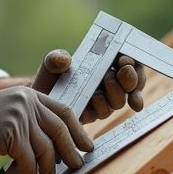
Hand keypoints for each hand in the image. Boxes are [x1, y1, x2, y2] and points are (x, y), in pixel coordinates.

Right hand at [0, 87, 93, 173]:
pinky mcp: (10, 134)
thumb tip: (56, 147)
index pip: (63, 111)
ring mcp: (19, 117)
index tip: (86, 145)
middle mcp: (28, 103)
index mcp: (30, 95)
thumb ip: (32, 123)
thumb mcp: (9, 113)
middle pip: (60, 130)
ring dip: (49, 167)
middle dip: (71, 151)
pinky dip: (30, 172)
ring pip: (46, 148)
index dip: (78, 130)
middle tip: (77, 165)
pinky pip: (29, 159)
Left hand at [30, 49, 146, 124]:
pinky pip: (103, 113)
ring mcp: (103, 102)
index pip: (131, 66)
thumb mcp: (52, 62)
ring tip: (106, 80)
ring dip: (117, 90)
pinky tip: (97, 98)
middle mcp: (110, 86)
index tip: (127, 61)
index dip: (134, 65)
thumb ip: (57, 58)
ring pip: (119, 101)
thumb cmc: (51, 77)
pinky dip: (102, 105)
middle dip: (131, 78)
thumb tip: (64, 60)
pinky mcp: (92, 115)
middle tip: (125, 70)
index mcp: (108, 67)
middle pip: (132, 85)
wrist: (38, 98)